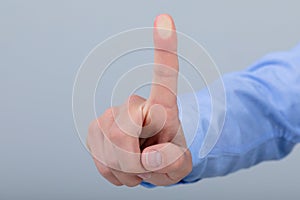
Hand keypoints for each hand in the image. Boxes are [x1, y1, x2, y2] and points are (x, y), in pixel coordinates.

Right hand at [87, 14, 191, 186]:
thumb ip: (172, 162)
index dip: (164, 49)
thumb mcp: (180, 165)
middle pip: (121, 134)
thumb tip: (152, 157)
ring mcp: (110, 116)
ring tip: (137, 165)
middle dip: (134, 162)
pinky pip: (99, 160)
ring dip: (125, 170)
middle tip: (146, 165)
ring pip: (107, 151)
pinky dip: (112, 171)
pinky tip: (122, 164)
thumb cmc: (167, 156)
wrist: (149, 161)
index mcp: (162, 106)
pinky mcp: (95, 129)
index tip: (164, 20)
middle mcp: (133, 104)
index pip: (164, 76)